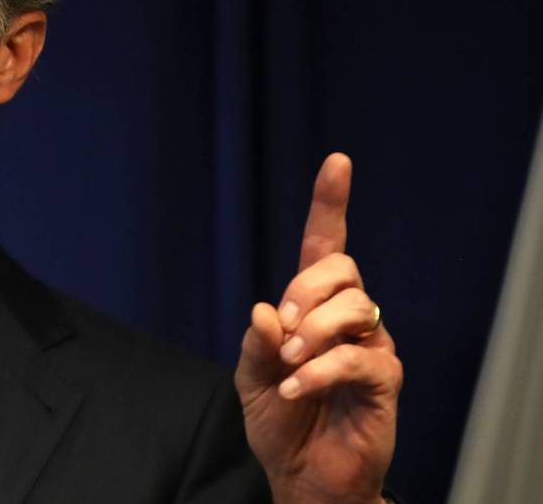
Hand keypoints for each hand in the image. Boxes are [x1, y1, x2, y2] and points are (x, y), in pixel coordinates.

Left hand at [234, 153, 402, 503]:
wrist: (303, 476)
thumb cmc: (282, 421)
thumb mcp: (250, 379)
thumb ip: (255, 343)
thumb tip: (264, 308)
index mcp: (314, 308)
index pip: (325, 247)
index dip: (330, 204)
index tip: (337, 162)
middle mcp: (350, 319)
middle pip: (342, 268)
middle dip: (306, 287)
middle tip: (283, 327)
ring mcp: (372, 346)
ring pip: (356, 306)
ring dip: (313, 330)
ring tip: (289, 363)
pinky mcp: (384, 381)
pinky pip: (360, 358)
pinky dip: (321, 369)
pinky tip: (296, 386)